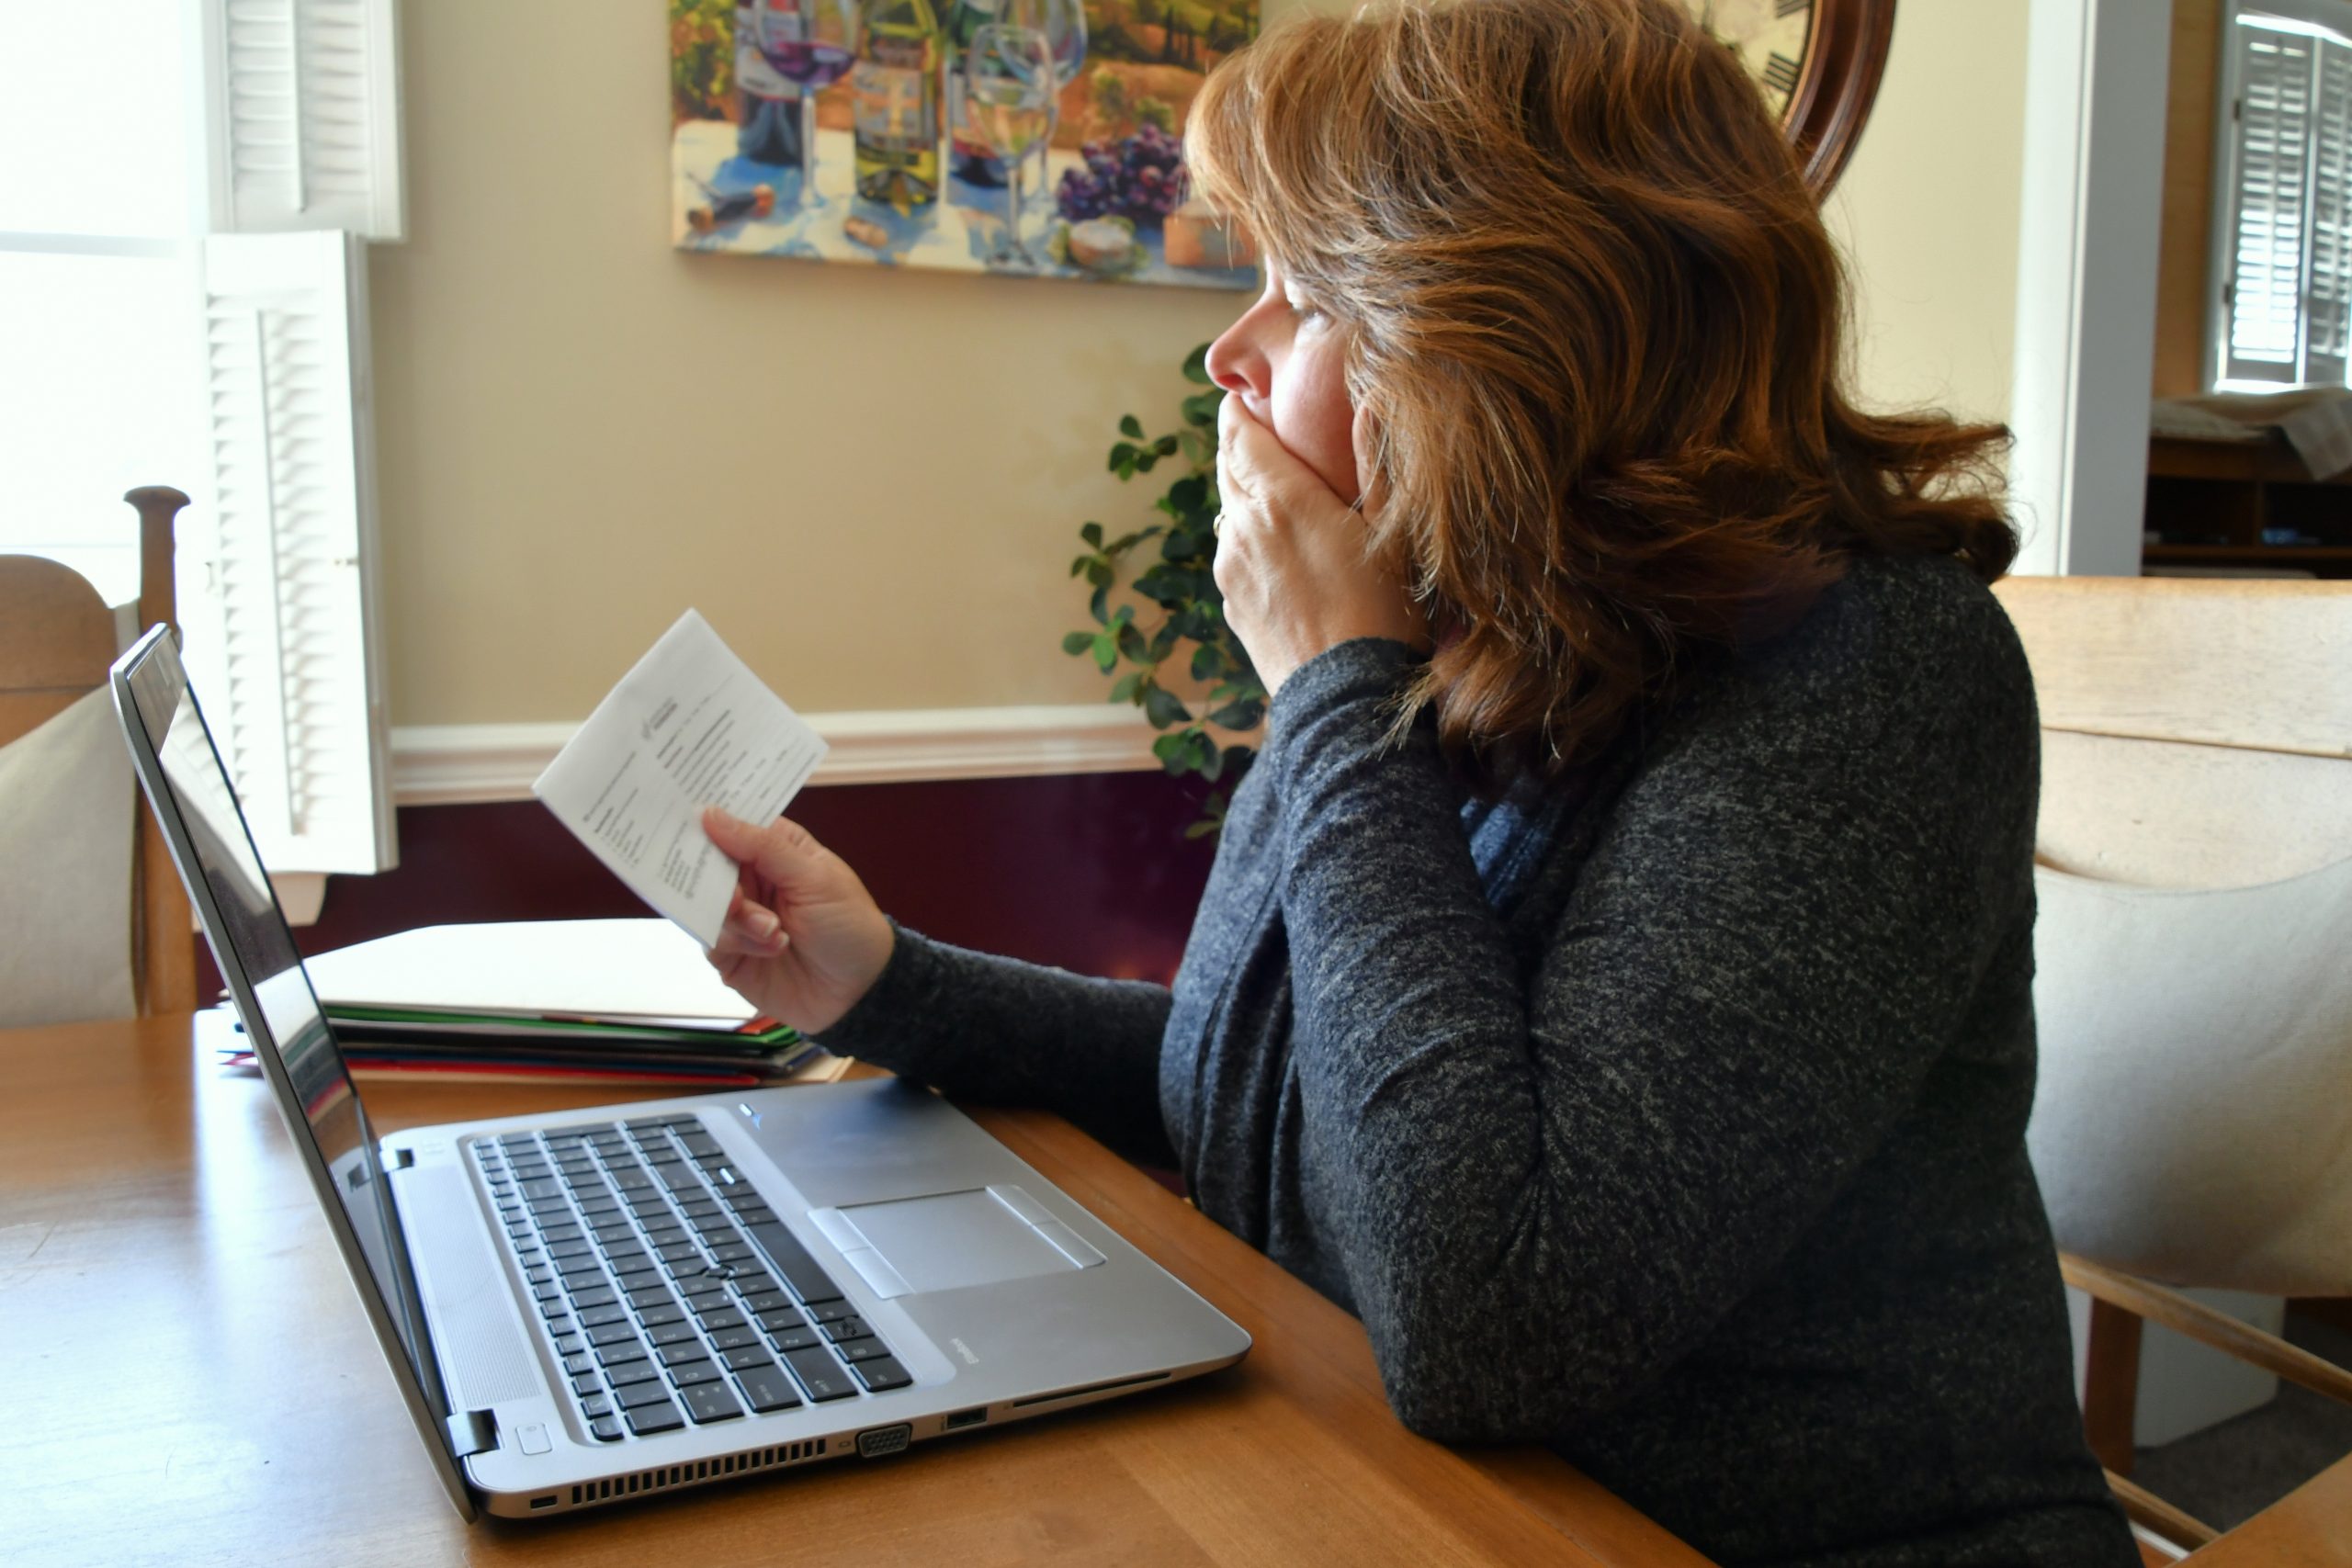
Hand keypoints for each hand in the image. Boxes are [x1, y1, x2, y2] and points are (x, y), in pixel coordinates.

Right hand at [700, 809, 895, 1036]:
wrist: (858, 991)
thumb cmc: (848, 924)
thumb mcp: (814, 877)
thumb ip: (762, 847)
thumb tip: (711, 813)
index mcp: (774, 849)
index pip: (731, 824)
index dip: (708, 820)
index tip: (689, 820)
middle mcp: (751, 879)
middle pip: (707, 865)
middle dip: (719, 882)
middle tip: (739, 899)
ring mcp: (738, 916)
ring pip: (706, 905)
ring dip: (739, 919)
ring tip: (775, 933)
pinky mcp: (730, 953)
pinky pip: (711, 940)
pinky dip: (739, 944)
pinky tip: (772, 948)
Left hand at [1213, 396, 1423, 696]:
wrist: (1348, 700)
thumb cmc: (1386, 612)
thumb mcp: (1393, 532)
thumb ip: (1375, 464)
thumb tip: (1371, 404)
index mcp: (1282, 498)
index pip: (1240, 435)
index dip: (1238, 412)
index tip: (1241, 397)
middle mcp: (1243, 528)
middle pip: (1226, 470)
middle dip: (1238, 448)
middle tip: (1255, 433)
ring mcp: (1229, 571)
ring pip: (1227, 516)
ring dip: (1243, 498)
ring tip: (1273, 494)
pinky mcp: (1231, 606)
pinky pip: (1233, 558)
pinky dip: (1247, 543)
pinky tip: (1278, 553)